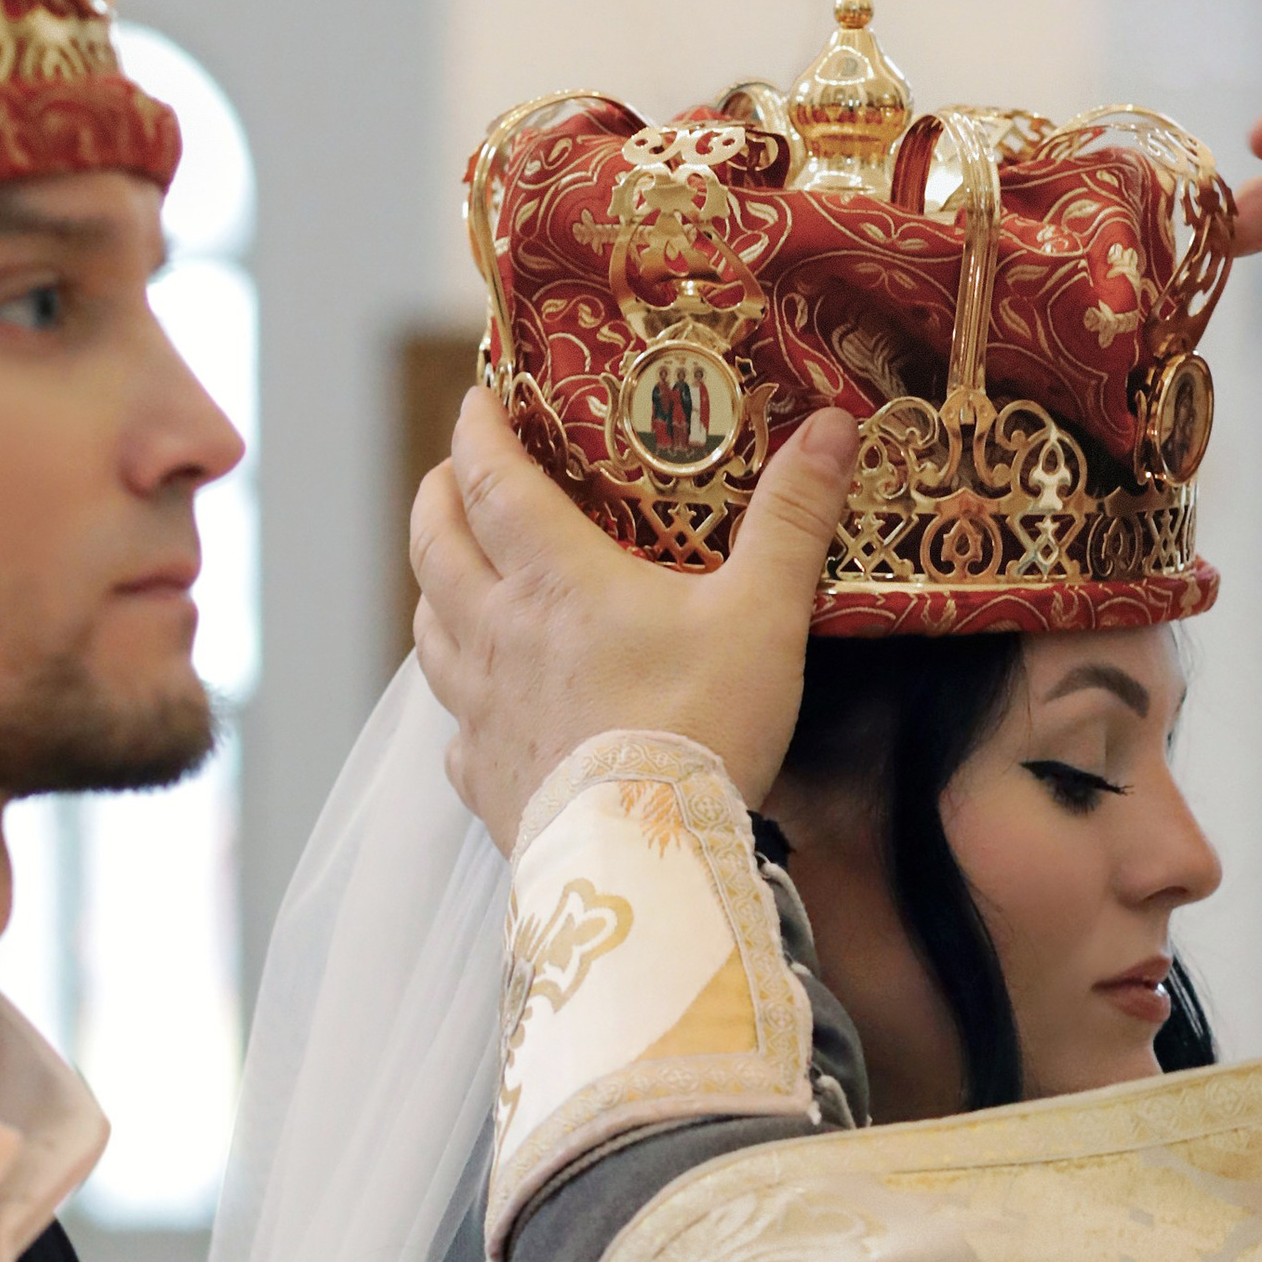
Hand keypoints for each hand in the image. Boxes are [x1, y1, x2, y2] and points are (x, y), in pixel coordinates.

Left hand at [412, 390, 859, 846]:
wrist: (649, 862)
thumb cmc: (704, 729)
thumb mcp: (763, 615)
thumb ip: (792, 520)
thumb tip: (833, 426)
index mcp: (555, 580)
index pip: (491, 480)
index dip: (478, 430)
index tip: (480, 399)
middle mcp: (498, 635)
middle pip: (434, 545)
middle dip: (438, 497)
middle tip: (452, 475)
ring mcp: (480, 712)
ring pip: (428, 632)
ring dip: (434, 591)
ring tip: (454, 576)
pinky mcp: (484, 781)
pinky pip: (453, 731)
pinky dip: (459, 704)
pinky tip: (483, 710)